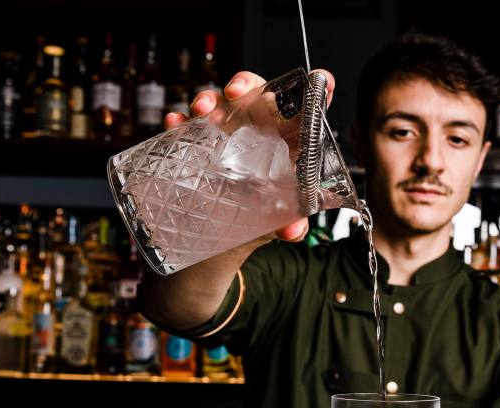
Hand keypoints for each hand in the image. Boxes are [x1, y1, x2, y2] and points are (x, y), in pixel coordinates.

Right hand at [163, 70, 336, 243]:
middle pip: (254, 92)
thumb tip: (293, 229)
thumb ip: (292, 222)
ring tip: (202, 110)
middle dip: (244, 84)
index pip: (304, 108)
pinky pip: (187, 125)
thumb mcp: (280, 216)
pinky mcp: (200, 143)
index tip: (324, 82)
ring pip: (218, 102)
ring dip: (209, 99)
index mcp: (286, 138)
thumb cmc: (262, 212)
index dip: (317, 92)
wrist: (226, 234)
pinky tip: (175, 124)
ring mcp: (226, 131)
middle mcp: (256, 127)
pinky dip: (179, 121)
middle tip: (237, 93)